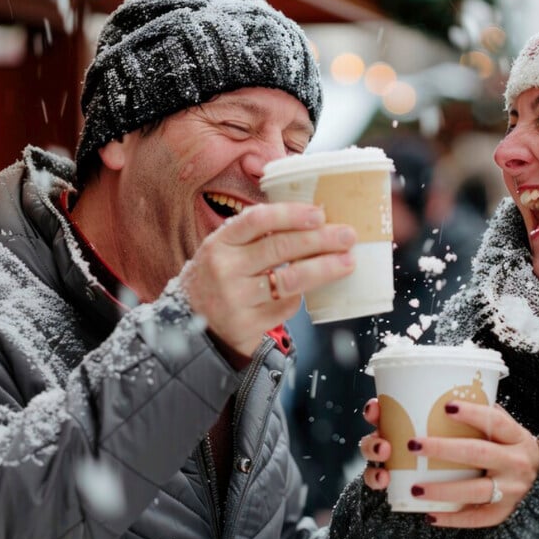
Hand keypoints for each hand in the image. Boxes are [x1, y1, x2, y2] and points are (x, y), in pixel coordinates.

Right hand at [182, 202, 355, 357]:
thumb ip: (257, 235)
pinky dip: (301, 297)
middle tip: (347, 236)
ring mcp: (235, 299)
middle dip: (320, 240)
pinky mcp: (247, 325)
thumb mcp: (225, 250)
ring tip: (347, 262)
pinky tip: (309, 290)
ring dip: (324, 269)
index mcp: (220, 242)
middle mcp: (225, 269)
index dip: (291, 214)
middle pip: (280, 248)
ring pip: (290, 280)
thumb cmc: (218, 278)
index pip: (257, 220)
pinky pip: (286, 306)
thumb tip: (313, 219)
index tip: (319, 214)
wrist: (191, 324)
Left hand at [358, 397, 538, 528]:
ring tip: (415, 488)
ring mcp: (512, 490)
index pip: (495, 422)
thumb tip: (455, 396)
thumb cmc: (520, 452)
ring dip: (442, 489)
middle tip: (414, 445)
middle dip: (443, 449)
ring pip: (474, 490)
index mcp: (517, 438)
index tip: (447, 406)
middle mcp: (516, 463)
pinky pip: (477, 518)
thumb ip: (491, 418)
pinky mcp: (505, 512)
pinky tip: (431, 514)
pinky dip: (453, 517)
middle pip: (477, 454)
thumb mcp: (514, 432)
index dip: (472, 413)